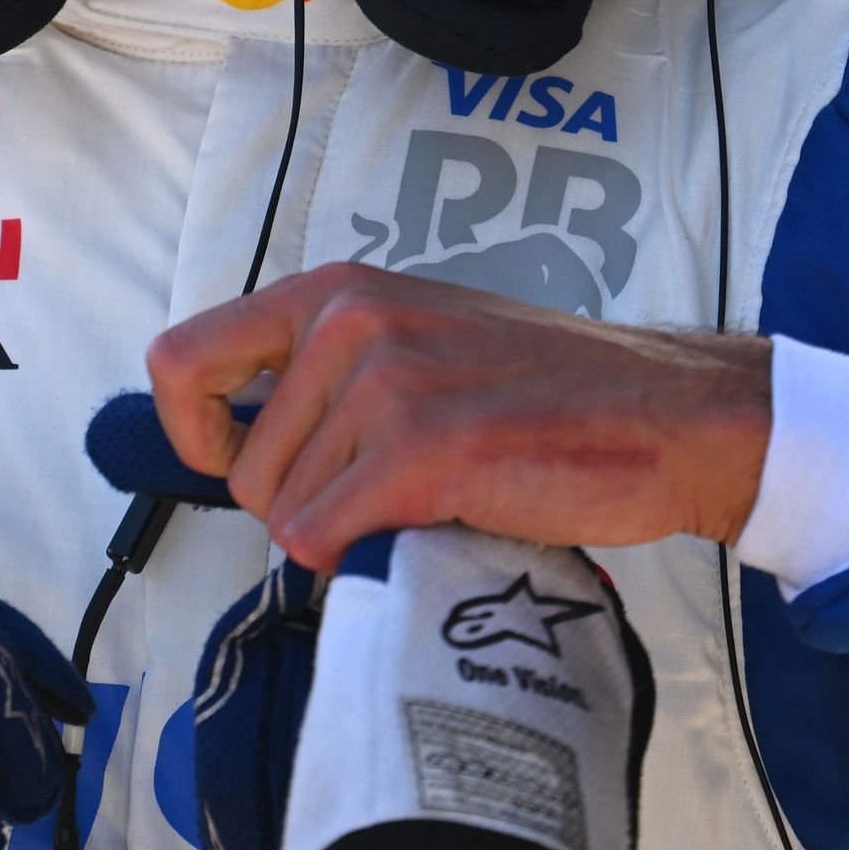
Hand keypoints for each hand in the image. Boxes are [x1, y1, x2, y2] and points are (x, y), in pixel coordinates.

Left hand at [142, 264, 772, 570]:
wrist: (665, 415)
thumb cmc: (547, 390)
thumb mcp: (418, 338)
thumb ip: (330, 371)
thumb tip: (244, 448)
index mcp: (336, 292)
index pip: (183, 360)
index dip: (193, 432)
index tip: (238, 460)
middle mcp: (349, 323)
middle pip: (247, 473)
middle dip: (308, 503)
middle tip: (396, 488)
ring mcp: (385, 383)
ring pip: (287, 516)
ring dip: (352, 530)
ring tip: (437, 493)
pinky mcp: (422, 449)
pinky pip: (325, 541)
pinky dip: (367, 558)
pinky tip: (438, 521)